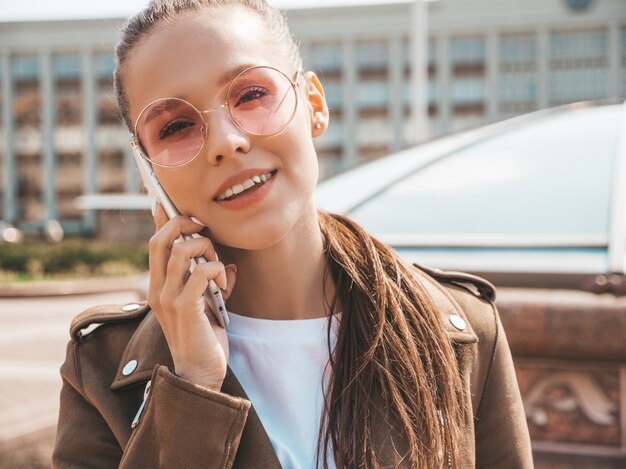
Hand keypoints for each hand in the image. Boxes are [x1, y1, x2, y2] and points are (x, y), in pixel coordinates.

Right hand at [147, 202, 236, 390]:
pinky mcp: (184, 308)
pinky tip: (224, 283)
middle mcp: (157, 289)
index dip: (160, 218)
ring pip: (183, 250)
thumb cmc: (204, 336)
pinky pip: (201, 272)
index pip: (154, 243)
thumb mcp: (203, 302)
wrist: (199, 373)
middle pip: (161, 239)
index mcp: (157, 285)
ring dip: (207, 249)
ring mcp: (168, 298)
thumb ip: (207, 280)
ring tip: (217, 265)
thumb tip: (226, 262)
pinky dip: (217, 270)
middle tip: (204, 230)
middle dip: (185, 224)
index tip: (166, 199)